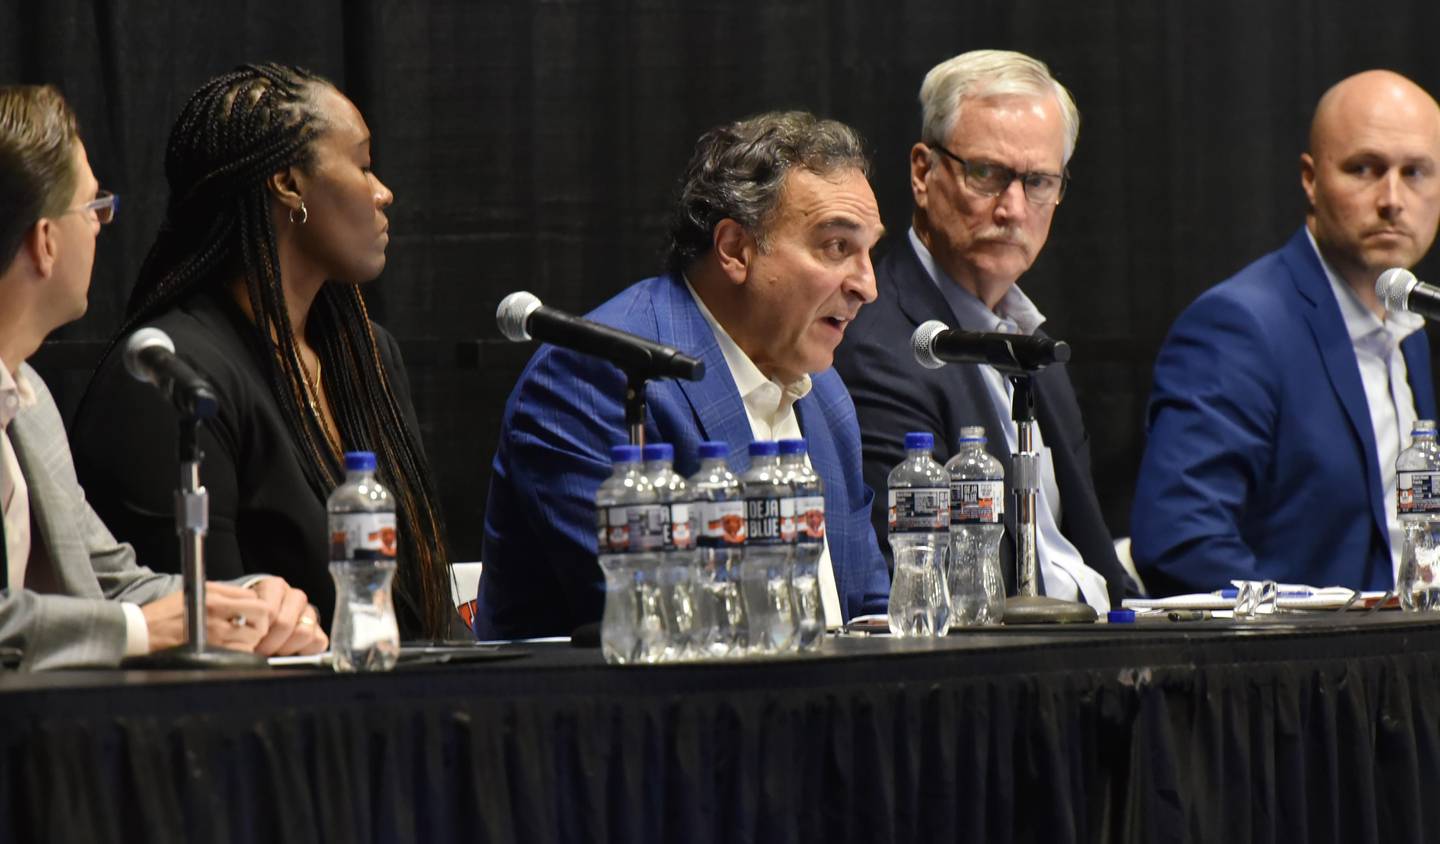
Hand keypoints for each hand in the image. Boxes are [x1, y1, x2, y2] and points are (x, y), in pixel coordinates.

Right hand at [141, 582, 272, 652]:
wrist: (140, 632)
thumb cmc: (167, 612)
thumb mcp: (196, 591)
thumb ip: (224, 592)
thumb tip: (249, 597)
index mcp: (215, 596)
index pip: (255, 599)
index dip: (258, 607)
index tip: (251, 613)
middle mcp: (217, 613)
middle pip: (261, 616)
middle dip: (260, 623)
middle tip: (251, 627)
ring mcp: (214, 634)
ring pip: (253, 638)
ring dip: (250, 640)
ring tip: (238, 640)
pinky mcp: (209, 651)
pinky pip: (238, 654)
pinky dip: (239, 653)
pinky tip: (229, 650)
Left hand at [249, 576, 328, 655]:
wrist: (258, 624)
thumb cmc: (248, 620)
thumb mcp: (243, 616)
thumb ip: (245, 623)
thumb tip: (248, 645)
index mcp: (274, 586)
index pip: (269, 611)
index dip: (258, 631)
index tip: (248, 641)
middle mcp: (295, 596)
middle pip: (285, 624)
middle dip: (269, 643)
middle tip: (259, 652)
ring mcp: (310, 613)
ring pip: (304, 633)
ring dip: (286, 649)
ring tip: (273, 652)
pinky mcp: (319, 630)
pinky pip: (318, 642)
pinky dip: (304, 652)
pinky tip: (288, 653)